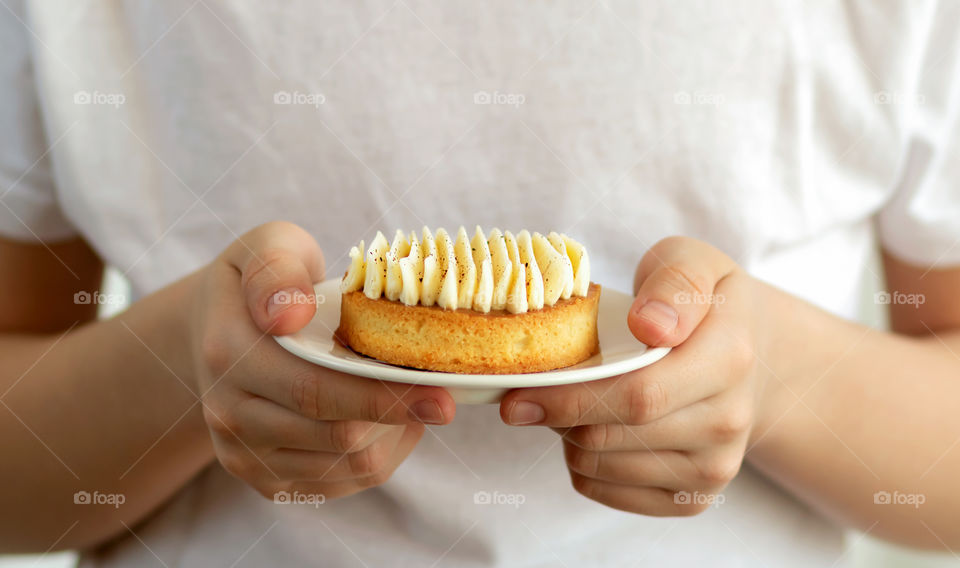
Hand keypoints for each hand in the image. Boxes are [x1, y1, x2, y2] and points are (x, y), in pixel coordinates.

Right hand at [191, 221, 455, 500]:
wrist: (220, 329)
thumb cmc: (264, 281)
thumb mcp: (268, 246)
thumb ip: (277, 269)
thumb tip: (291, 314)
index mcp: (229, 355)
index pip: (316, 390)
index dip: (384, 398)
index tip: (442, 396)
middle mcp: (229, 415)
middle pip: (340, 436)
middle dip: (402, 416)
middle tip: (446, 395)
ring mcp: (245, 455)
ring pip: (349, 465)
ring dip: (394, 434)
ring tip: (407, 394)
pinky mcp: (267, 481)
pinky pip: (345, 480)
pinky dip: (382, 452)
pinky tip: (387, 417)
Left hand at [499, 236, 763, 514]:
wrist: (750, 356)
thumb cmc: (701, 304)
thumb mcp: (690, 262)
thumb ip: (673, 282)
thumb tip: (650, 324)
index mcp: (729, 359)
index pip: (637, 395)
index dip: (568, 398)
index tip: (516, 394)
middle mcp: (728, 423)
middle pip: (608, 436)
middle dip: (554, 413)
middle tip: (535, 387)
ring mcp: (713, 468)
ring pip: (597, 467)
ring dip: (566, 434)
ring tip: (579, 397)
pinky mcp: (690, 498)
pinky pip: (603, 491)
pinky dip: (581, 462)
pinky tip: (595, 426)